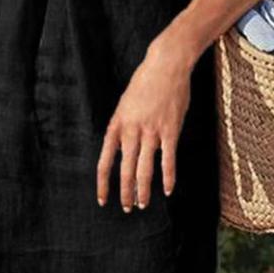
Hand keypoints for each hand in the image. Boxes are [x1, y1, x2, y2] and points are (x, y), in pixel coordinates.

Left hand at [96, 32, 194, 211]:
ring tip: (143, 204)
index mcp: (117, 124)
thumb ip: (124, 126)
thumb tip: (122, 148)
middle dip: (125, 193)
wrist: (165, 65)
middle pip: (125, 170)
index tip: (103, 199)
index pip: (105, 161)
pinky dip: (168, 177)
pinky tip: (168, 190)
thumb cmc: (145, 82)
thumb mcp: (125, 104)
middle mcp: (131, 130)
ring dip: (143, 190)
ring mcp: (151, 131)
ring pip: (145, 169)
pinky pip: (168, 160)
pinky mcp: (170, 130)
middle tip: (127, 208)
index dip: (103, 183)